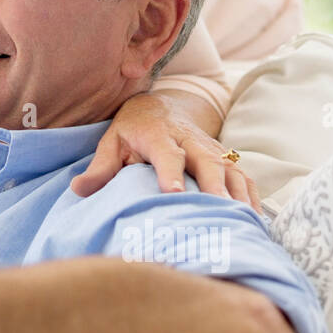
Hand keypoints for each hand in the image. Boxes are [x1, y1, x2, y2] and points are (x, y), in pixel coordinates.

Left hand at [70, 92, 261, 209]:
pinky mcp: (227, 161)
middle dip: (214, 186)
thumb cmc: (133, 131)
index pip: (166, 153)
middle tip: (218, 213)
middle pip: (207, 161)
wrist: (161, 107)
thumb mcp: (112, 142)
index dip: (170, 173)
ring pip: (231, 171)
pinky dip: (252, 200)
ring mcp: (213, 150)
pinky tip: (255, 226)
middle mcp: (191, 141)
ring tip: (242, 226)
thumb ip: (100, 167)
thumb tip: (78, 190)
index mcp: (158, 135)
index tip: (172, 194)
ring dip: (238, 197)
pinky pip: (245, 179)